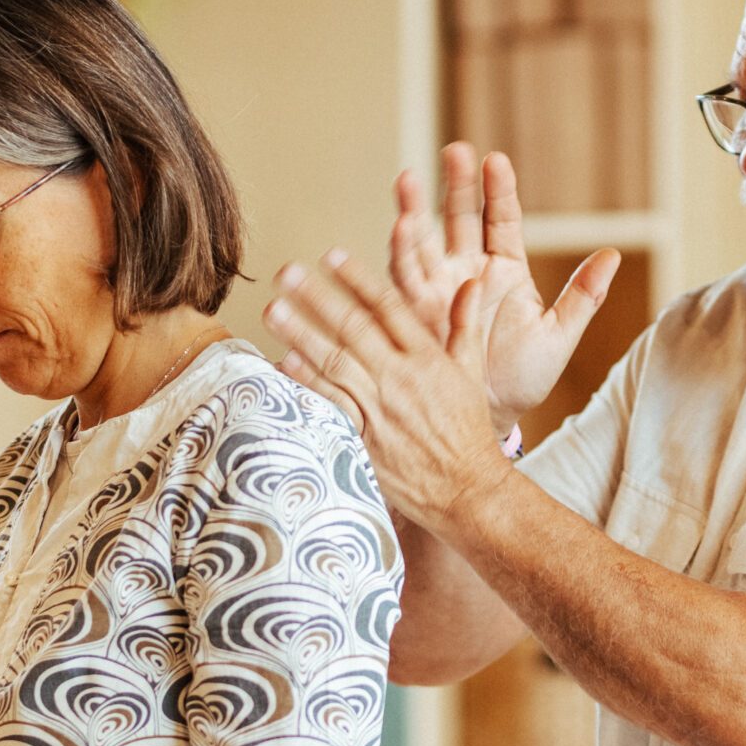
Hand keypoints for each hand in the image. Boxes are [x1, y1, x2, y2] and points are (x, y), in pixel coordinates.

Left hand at [266, 247, 512, 535]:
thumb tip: (469, 283)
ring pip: (333, 362)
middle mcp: (400, 378)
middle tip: (286, 273)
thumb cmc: (468, 432)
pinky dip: (306, 384)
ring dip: (300, 333)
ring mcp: (379, 409)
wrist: (467, 490)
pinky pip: (329, 405)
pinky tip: (282, 363)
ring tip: (273, 309)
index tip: (331, 256)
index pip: (388, 307)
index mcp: (428, 357)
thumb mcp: (473, 374)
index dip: (358, 278)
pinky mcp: (363, 439)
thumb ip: (464, 326)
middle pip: (353, 328)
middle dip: (317, 297)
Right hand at [390, 145, 619, 427]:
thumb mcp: (559, 337)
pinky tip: (400, 228)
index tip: (495, 160)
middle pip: (460, 217)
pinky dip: (400, 252)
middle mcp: (467, 271)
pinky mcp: (413, 312)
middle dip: (456, 185)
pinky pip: (405, 278)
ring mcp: (438, 289)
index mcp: (505, 269)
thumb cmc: (523, 379)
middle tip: (455, 151)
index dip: (499, 189)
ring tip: (409, 180)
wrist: (489, 417)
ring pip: (425, 240)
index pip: (502, 218)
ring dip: (415, 210)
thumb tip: (612, 254)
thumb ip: (582, 296)